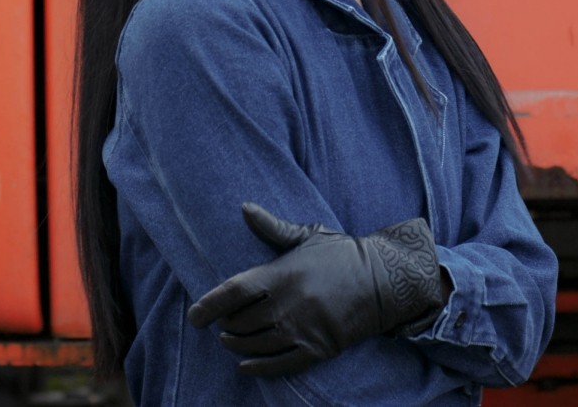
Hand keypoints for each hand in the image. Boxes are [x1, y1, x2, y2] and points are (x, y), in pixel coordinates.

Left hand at [187, 202, 447, 376]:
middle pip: (241, 322)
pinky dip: (258, 368)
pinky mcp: (318, 349)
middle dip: (225, 325)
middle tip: (219, 322)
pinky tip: (245, 364)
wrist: (383, 281)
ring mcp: (304, 330)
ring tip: (229, 340)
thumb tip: (244, 209)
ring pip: (256, 346)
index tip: (194, 315)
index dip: (209, 305)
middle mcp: (290, 305)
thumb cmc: (341, 254)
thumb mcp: (308, 236)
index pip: (235, 292)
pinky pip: (280, 365)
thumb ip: (272, 228)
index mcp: (284, 274)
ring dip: (237, 345)